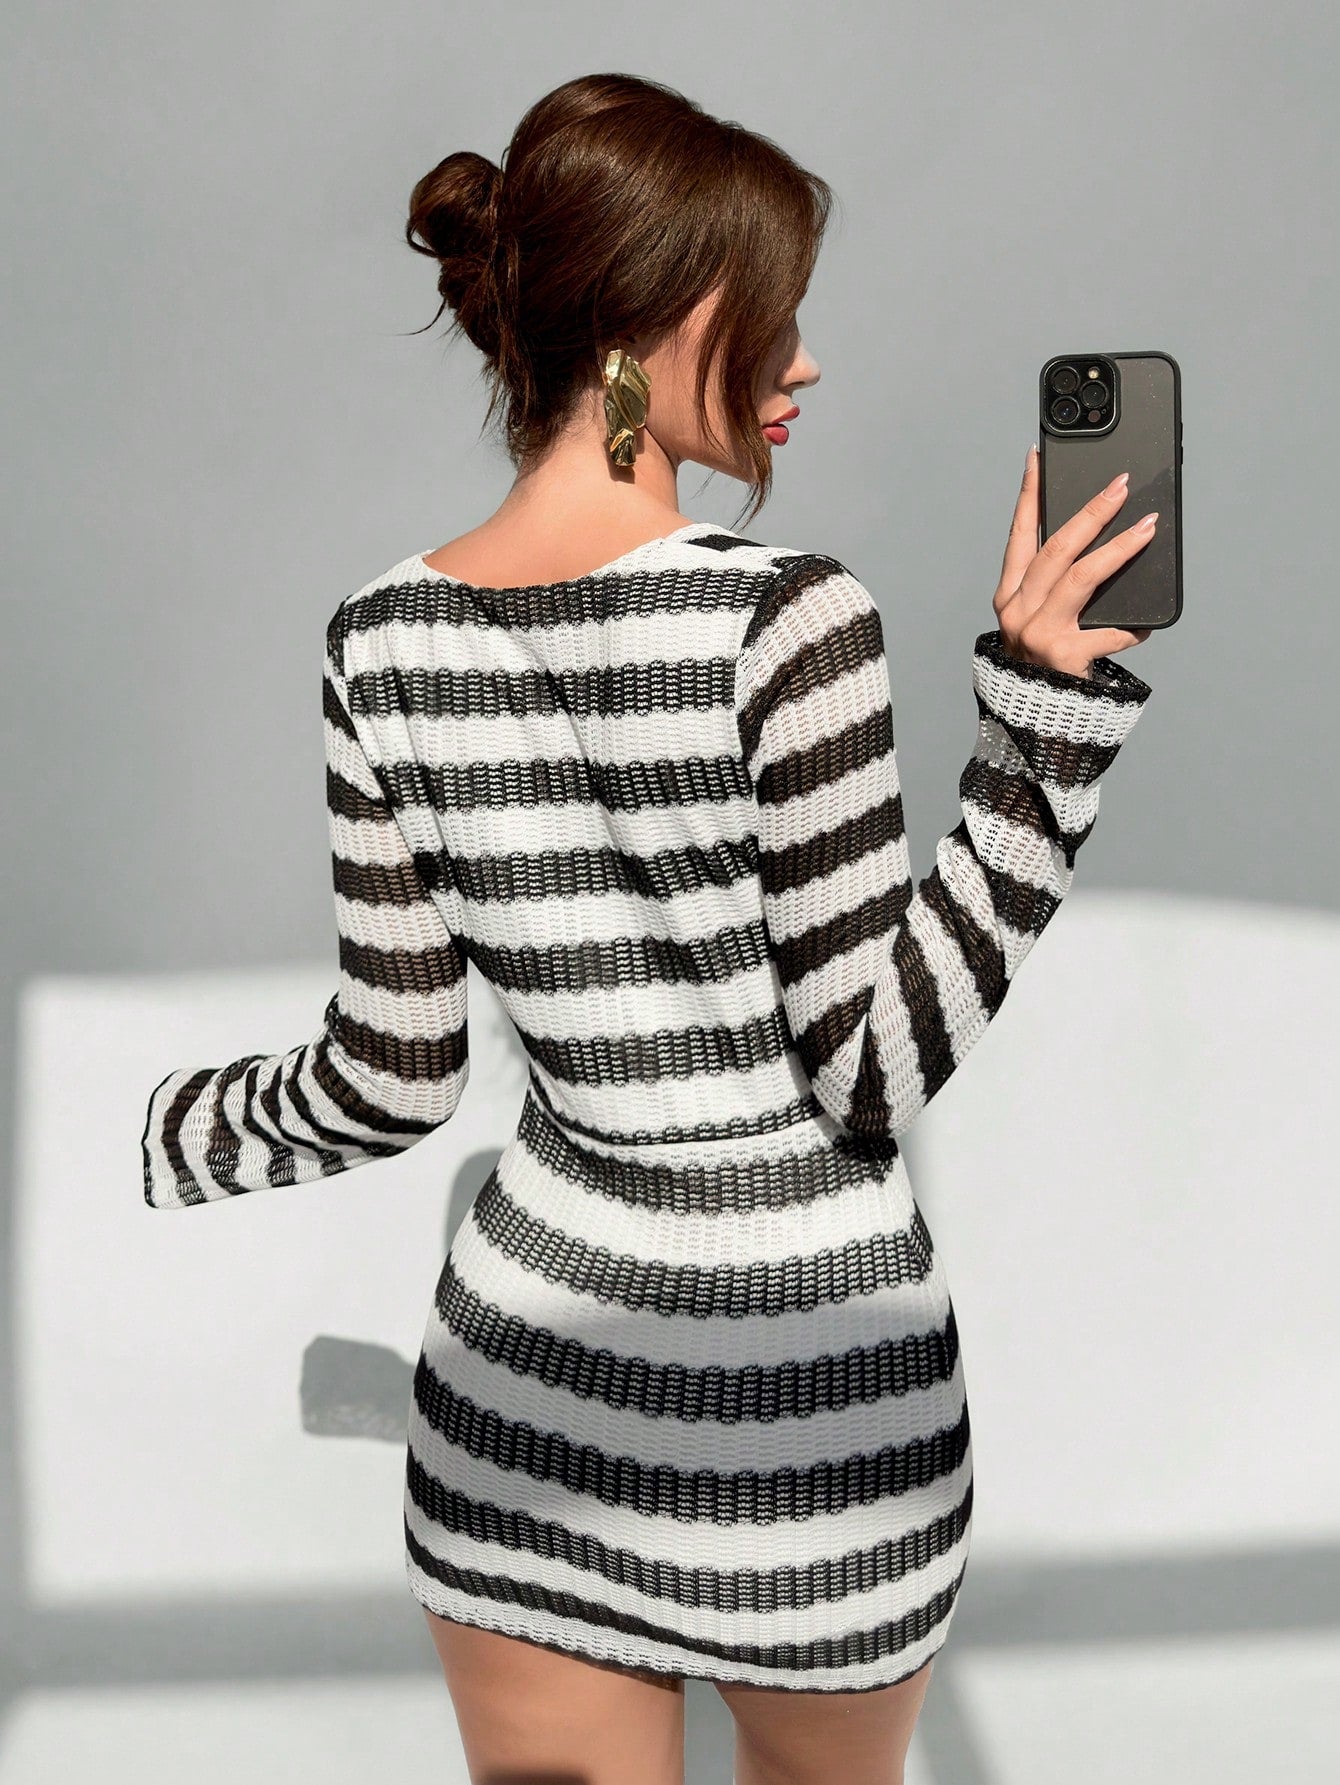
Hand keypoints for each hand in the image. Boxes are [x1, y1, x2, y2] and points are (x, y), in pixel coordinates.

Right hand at [993, 446, 1153, 678]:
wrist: (1036, 721)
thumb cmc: (1041, 665)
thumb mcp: (1037, 621)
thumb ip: (1055, 588)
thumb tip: (1101, 545)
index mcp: (1009, 596)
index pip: (1019, 534)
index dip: (1028, 494)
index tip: (1039, 457)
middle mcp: (1018, 611)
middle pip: (1057, 548)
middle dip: (1092, 511)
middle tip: (1120, 486)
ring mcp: (1039, 633)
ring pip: (1083, 576)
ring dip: (1120, 548)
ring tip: (1147, 527)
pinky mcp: (1064, 657)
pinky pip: (1108, 632)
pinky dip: (1130, 629)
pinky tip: (1147, 626)